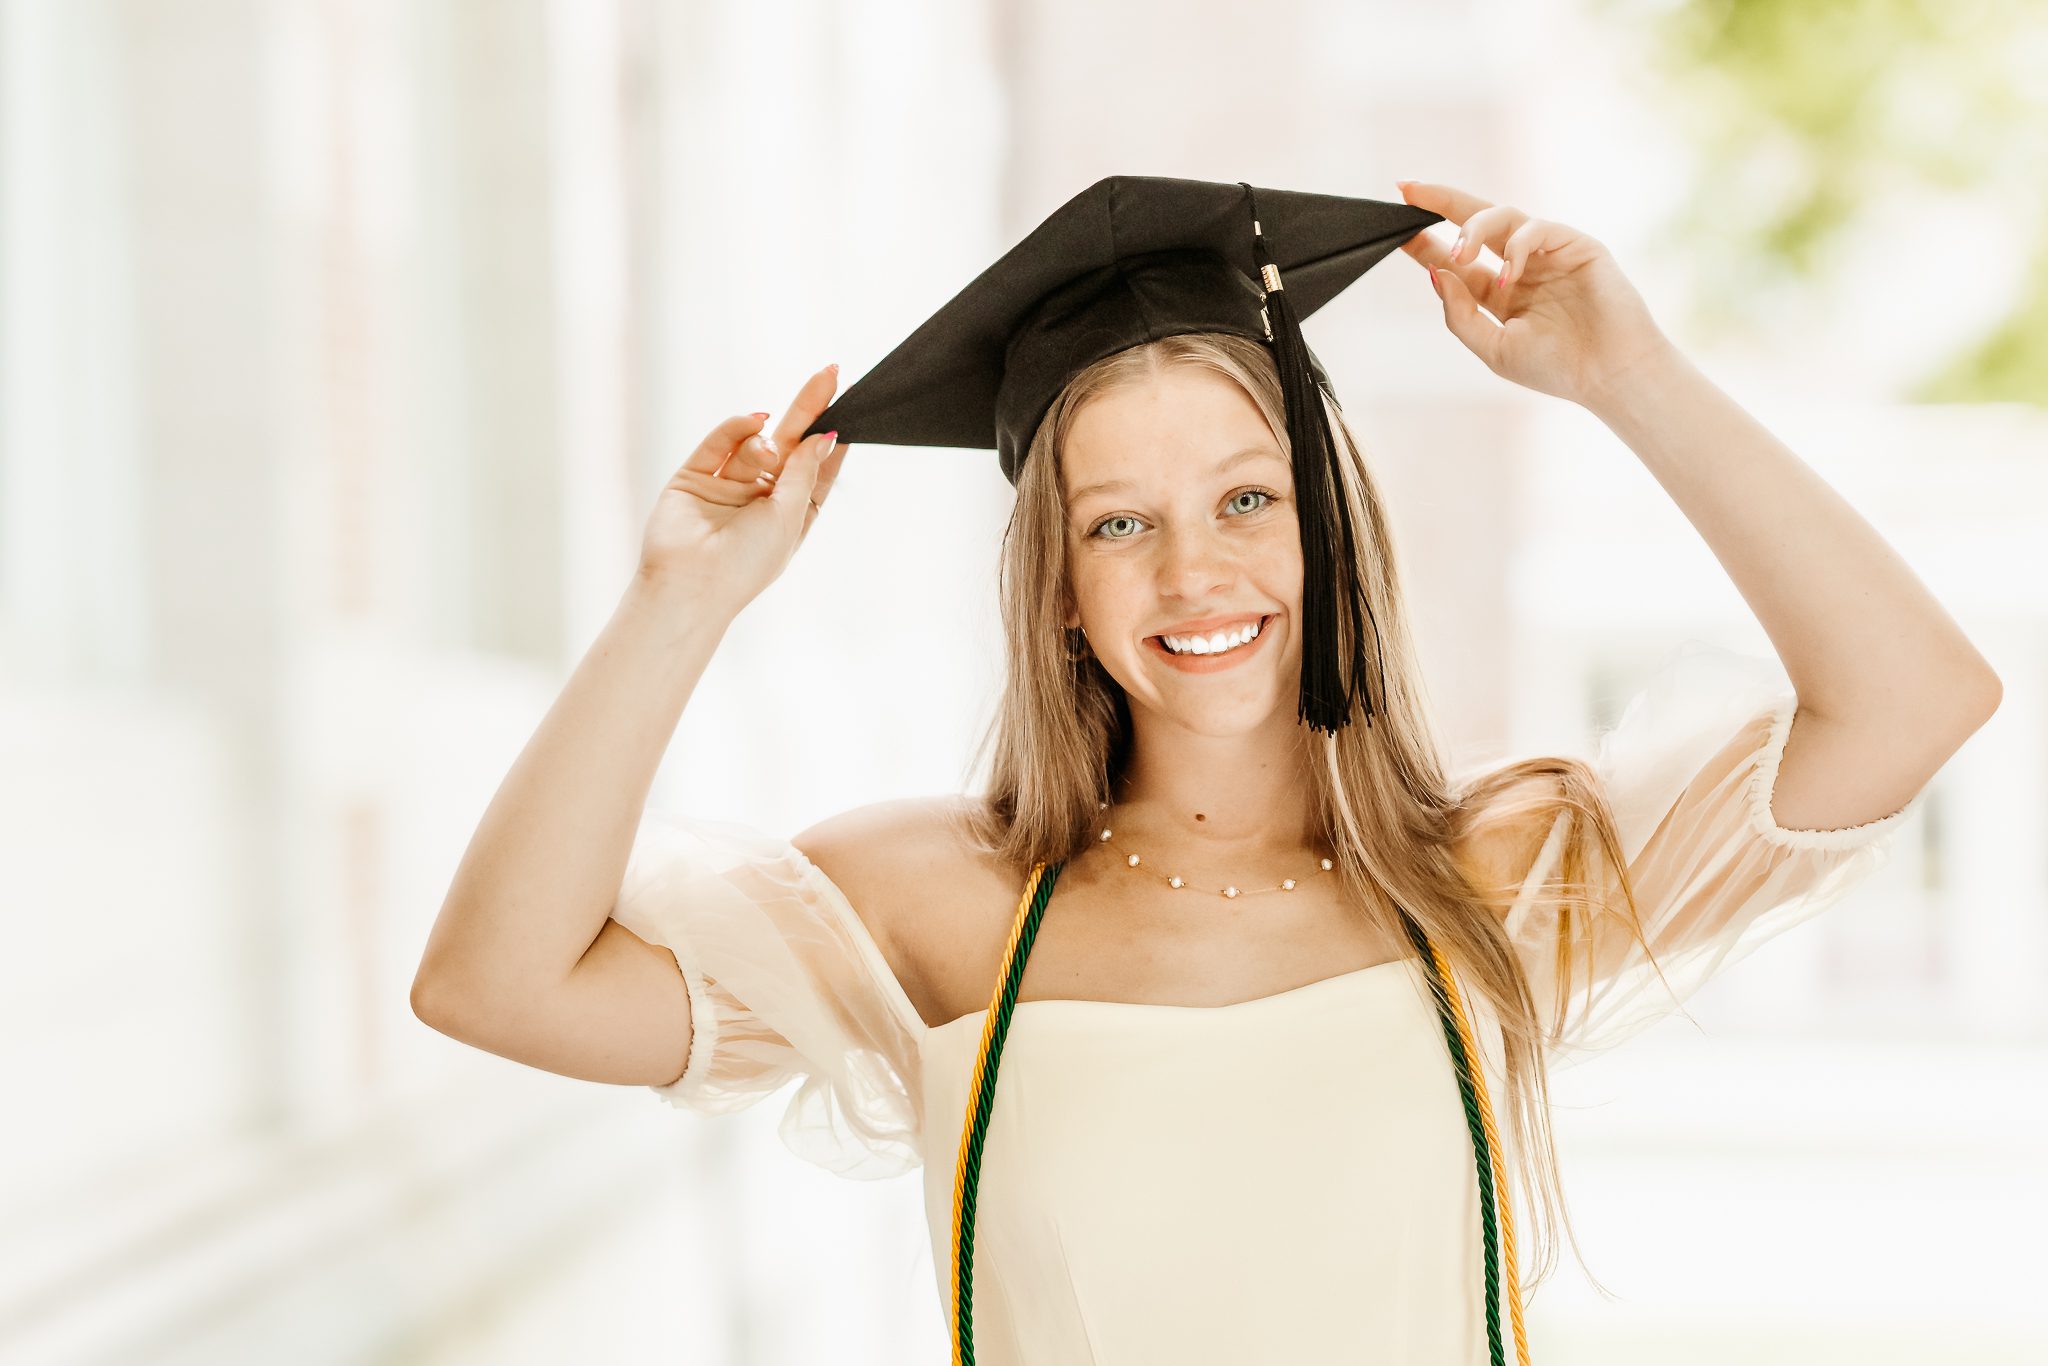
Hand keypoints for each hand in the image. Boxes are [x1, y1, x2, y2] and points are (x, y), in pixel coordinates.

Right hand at [637, 363, 846, 608]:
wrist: (690, 585)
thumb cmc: (746, 563)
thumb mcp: (789, 516)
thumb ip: (804, 472)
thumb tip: (825, 437)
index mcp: (788, 516)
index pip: (816, 471)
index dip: (831, 443)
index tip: (850, 409)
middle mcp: (759, 499)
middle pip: (790, 446)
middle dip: (809, 411)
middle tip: (830, 375)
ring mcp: (727, 487)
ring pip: (754, 443)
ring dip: (765, 438)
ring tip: (769, 449)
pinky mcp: (695, 477)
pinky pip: (719, 443)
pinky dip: (737, 427)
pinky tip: (754, 419)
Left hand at [1396, 181, 1675, 407]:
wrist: (1611, 375)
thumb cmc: (1556, 368)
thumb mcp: (1493, 347)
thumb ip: (1461, 313)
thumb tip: (1435, 273)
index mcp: (1499, 294)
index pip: (1456, 260)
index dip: (1426, 244)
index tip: (1395, 231)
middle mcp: (1520, 267)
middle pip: (1474, 222)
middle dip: (1441, 202)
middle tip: (1409, 191)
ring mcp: (1547, 253)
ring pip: (1502, 218)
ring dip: (1473, 229)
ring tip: (1460, 254)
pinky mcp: (1575, 244)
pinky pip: (1536, 228)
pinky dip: (1517, 246)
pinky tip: (1509, 275)